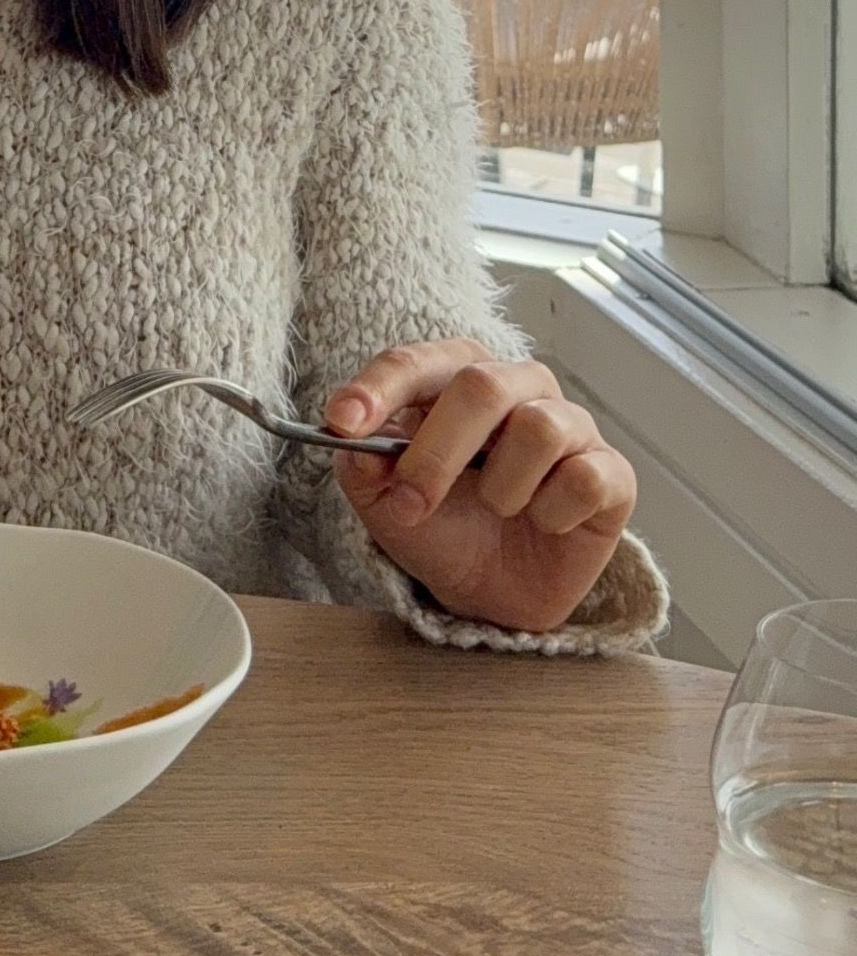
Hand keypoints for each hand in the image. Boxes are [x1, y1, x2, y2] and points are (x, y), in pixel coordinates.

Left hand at [325, 339, 637, 634]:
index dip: (379, 388)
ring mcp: (570, 424)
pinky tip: (543, 523)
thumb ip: (362, 465)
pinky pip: (585, 478)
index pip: (415, 362)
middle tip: (412, 501)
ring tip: (495, 508)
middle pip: (481, 385)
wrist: (493, 594)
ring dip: (501, 486)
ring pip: (538, 428)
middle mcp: (518, 385)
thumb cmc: (441, 524)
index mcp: (456, 376)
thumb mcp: (385, 501)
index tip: (344, 422)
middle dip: (437, 450)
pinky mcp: (612, 473)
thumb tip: (355, 439)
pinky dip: (552, 513)